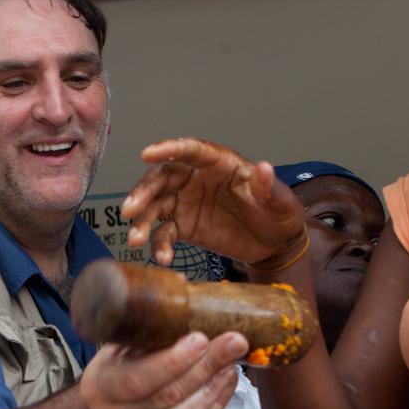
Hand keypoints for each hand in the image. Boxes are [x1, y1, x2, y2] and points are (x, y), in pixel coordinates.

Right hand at [80, 332, 246, 408]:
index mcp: (101, 388)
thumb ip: (148, 324)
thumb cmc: (120, 373)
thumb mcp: (120, 348)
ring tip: (231, 363)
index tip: (201, 338)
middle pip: (167, 397)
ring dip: (213, 389)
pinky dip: (215, 407)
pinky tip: (226, 383)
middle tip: (234, 342)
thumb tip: (182, 285)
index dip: (173, 361)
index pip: (138, 379)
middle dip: (205, 367)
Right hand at [122, 137, 305, 266]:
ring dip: (142, 222)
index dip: (168, 149)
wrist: (276, 244)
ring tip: (135, 240)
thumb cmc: (278, 213)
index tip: (146, 153)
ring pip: (156, 207)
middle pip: (162, 179)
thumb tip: (264, 168)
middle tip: (130, 209)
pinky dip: (159, 246)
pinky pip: (165, 234)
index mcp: (218, 164)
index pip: (190, 150)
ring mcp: (187, 204)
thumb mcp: (279, 200)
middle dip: (143, 192)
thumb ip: (267, 187)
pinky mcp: (185, 227)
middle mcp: (196, 179)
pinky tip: (162, 260)